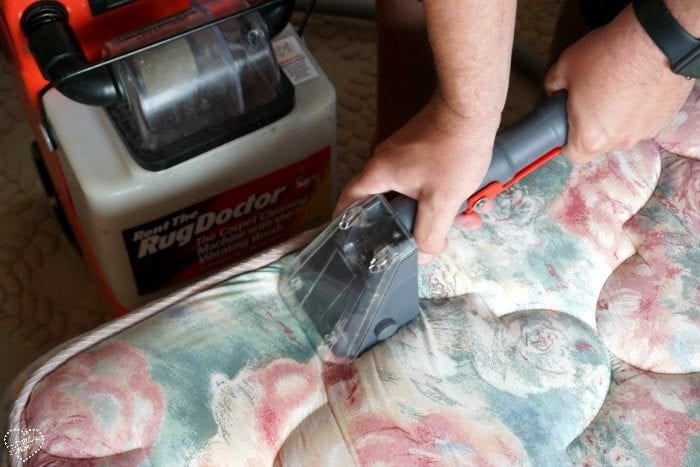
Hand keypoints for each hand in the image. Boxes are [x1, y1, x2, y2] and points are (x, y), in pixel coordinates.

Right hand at [334, 92, 497, 264]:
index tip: (351, 242)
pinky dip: (444, 193)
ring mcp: (405, 154)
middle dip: (410, 225)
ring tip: (465, 221)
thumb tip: (422, 256)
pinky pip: (427, 180)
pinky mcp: (423, 148)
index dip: (346, 222)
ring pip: (414, 193)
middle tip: (426, 242)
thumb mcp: (442, 200)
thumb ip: (429, 234)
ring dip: (437, 211)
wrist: (472, 107)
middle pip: (387, 203)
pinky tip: (470, 201)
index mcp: (379, 173)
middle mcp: (386, 162)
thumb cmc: (453, 150)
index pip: (350, 201)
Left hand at [545, 5, 693, 163]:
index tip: (565, 125)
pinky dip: (636, 107)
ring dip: (615, 115)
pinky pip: (642, 119)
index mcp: (590, 138)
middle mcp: (619, 142)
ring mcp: (644, 132)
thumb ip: (553, 87)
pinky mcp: (665, 118)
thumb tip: (554, 91)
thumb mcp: (564, 67)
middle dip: (590, 124)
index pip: (572, 155)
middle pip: (598, 142)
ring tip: (614, 86)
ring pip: (621, 130)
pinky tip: (634, 85)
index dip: (565, 140)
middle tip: (589, 97)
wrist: (658, 40)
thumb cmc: (610, 55)